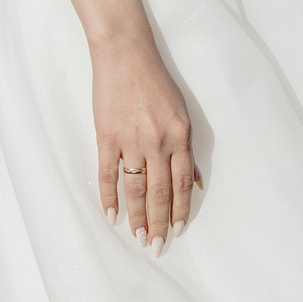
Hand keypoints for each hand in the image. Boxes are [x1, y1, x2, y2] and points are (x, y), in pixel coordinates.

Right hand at [92, 39, 199, 252]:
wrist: (124, 54)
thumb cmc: (155, 81)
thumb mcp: (181, 112)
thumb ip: (187, 148)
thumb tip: (195, 182)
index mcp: (179, 137)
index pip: (181, 185)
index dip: (179, 211)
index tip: (177, 231)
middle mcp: (157, 143)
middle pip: (159, 194)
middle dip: (159, 224)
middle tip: (156, 247)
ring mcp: (130, 141)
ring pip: (135, 189)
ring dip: (137, 217)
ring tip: (137, 239)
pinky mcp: (107, 137)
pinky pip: (108, 174)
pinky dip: (109, 197)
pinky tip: (111, 216)